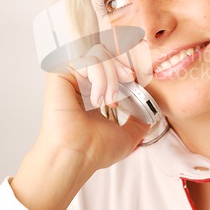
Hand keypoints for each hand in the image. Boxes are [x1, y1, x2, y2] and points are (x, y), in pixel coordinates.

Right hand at [11, 50, 149, 209]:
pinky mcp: (59, 73)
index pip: (108, 62)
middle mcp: (78, 81)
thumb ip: (138, 123)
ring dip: (111, 76)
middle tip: (128, 82)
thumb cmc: (95, 150)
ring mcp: (69, 76)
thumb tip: (150, 116)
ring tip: (109, 100)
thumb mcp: (126, 135)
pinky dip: (100, 78)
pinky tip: (96, 100)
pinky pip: (88, 60)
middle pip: (104, 52)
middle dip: (121, 67)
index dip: (123, 65)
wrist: (77, 156)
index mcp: (90, 90)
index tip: (134, 77)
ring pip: (98, 54)